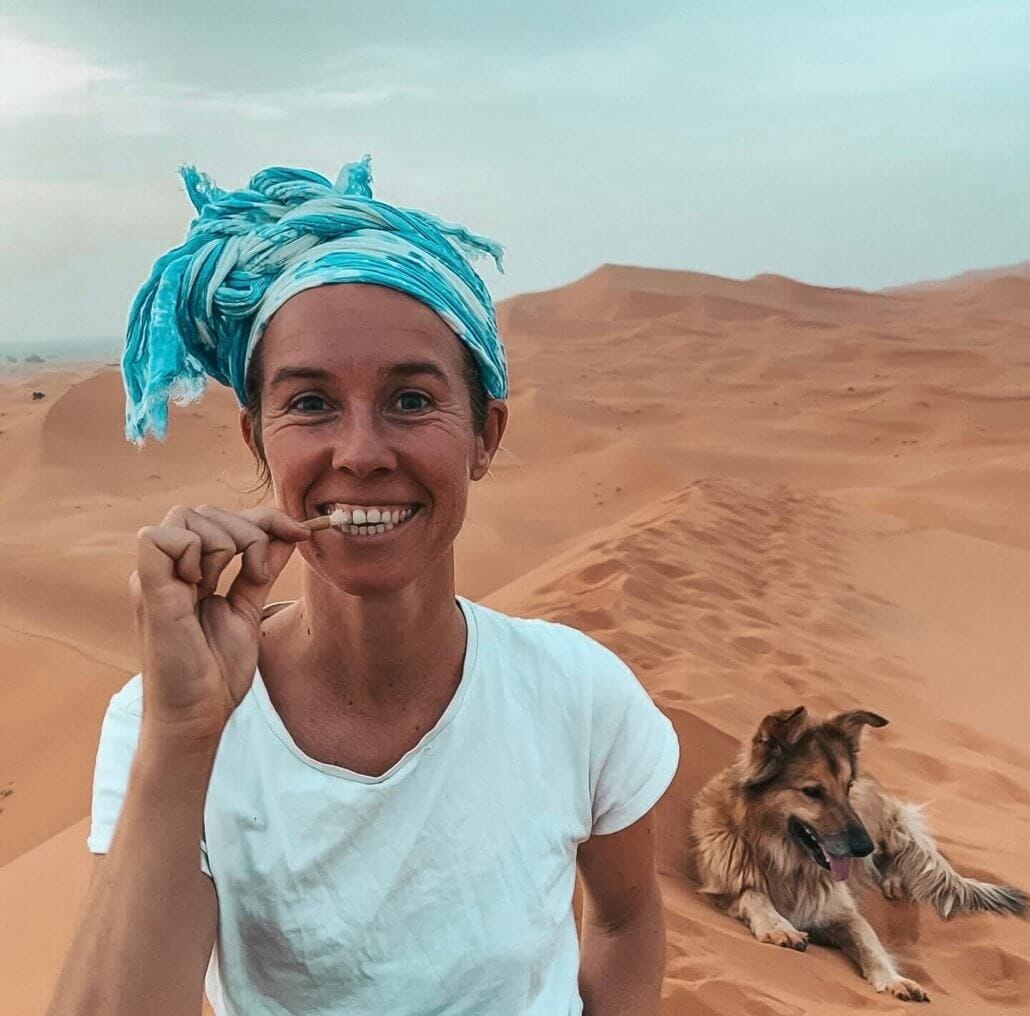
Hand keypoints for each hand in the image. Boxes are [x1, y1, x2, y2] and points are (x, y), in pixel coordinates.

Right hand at [130, 504, 310, 743]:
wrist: (198, 714)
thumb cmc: (217, 670)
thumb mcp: (248, 608)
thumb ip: (262, 569)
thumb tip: (288, 533)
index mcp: (190, 572)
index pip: (223, 517)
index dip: (265, 518)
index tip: (299, 532)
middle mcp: (169, 569)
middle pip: (206, 511)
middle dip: (248, 530)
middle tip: (257, 572)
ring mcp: (155, 578)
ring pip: (185, 516)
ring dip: (224, 542)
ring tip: (226, 583)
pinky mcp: (147, 591)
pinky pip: (157, 538)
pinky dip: (191, 550)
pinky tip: (202, 583)